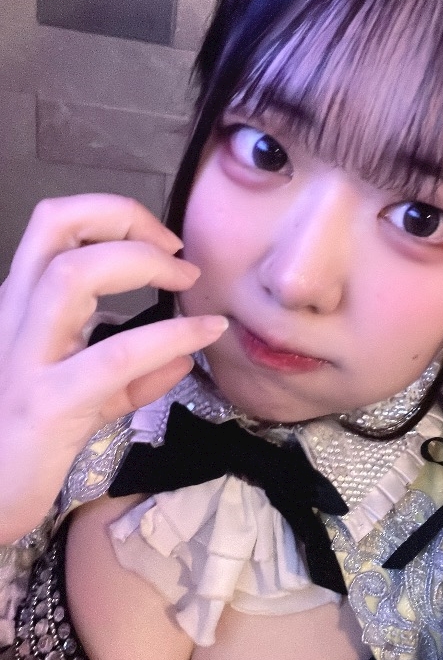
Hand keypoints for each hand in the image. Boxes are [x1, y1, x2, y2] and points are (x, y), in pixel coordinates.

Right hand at [0, 194, 227, 541]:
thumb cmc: (28, 446)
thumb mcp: (88, 401)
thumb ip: (134, 375)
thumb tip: (187, 353)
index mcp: (19, 307)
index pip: (52, 223)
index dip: (112, 213)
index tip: (162, 242)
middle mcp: (13, 318)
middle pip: (54, 225)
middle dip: (126, 219)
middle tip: (178, 253)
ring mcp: (24, 358)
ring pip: (72, 274)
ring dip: (141, 263)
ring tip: (186, 281)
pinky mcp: (47, 403)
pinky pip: (115, 355)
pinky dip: (170, 335)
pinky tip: (207, 333)